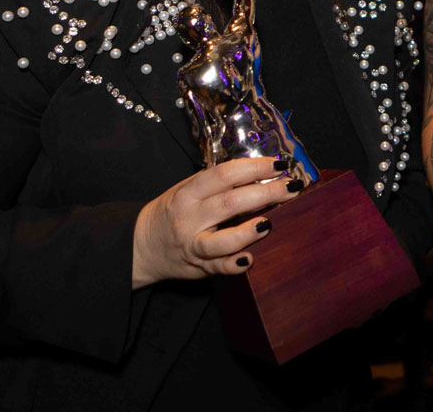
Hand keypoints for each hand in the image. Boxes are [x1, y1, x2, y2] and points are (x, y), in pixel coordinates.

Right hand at [131, 156, 299, 288]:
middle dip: (266, 194)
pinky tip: (250, 258)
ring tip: (270, 224)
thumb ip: (219, 183)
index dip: (255, 167)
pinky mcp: (199, 267)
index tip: (280, 164)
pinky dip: (235, 264)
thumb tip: (264, 171)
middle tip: (291, 188)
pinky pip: (219, 268)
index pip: (225, 175)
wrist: (141, 246)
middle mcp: (190, 218)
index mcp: (189, 193)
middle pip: (230, 203)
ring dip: (248, 232)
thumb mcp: (188, 189)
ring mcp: (194, 244)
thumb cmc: (174, 211)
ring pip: (221, 240)